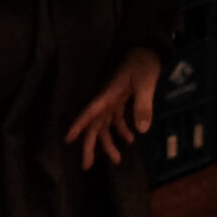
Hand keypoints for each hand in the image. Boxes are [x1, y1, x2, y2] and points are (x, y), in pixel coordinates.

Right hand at [64, 48, 160, 168]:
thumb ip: (143, 106)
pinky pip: (116, 118)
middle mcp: (107, 99)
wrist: (148, 49)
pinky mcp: (120, 99)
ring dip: (108, 142)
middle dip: (89, 145)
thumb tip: (141, 132)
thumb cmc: (144, 63)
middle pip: (94, 125)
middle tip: (86, 166)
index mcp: (108, 94)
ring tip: (117, 160)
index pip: (90, 112)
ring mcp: (113, 100)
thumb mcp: (145, 84)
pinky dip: (121, 129)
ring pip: (105, 125)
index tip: (68, 139)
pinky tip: (131, 139)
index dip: (79, 125)